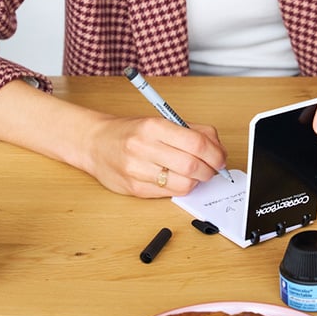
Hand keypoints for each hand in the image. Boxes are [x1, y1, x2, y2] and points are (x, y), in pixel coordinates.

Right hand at [84, 115, 228, 197]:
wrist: (95, 143)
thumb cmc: (131, 131)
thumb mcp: (159, 121)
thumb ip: (190, 132)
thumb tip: (218, 149)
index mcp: (153, 126)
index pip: (196, 142)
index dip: (216, 154)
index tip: (221, 158)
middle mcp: (144, 147)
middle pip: (192, 165)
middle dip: (210, 170)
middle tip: (213, 169)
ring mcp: (137, 170)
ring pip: (183, 184)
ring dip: (197, 181)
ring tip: (195, 174)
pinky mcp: (134, 189)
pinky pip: (169, 194)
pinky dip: (181, 188)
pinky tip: (179, 180)